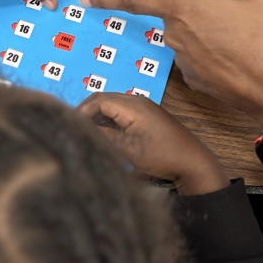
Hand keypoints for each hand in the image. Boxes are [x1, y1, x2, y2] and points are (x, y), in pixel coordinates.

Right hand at [78, 92, 228, 195]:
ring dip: (99, 116)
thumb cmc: (161, 156)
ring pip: (113, 105)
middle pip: (104, 99)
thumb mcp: (128, 149)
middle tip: (75, 129)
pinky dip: (110, 120)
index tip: (70, 126)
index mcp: (132, 105)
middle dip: (87, 112)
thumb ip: (104, 136)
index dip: (81, 111)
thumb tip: (83, 129)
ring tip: (87, 133)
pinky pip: (123, 111)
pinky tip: (106, 134)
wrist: (192, 162)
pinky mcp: (148, 116)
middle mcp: (138, 100)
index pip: (98, 100)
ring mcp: (145, 107)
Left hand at [80, 0, 262, 129]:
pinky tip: (239, 61)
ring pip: (187, 39)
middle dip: (197, 15)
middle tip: (236, 19)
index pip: (137, 0)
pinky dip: (213, 57)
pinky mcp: (194, 83)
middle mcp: (176, 37)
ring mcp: (183, 63)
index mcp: (185, 9)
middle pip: (176, 18)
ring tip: (244, 42)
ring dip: (207, 36)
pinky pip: (197, 60)